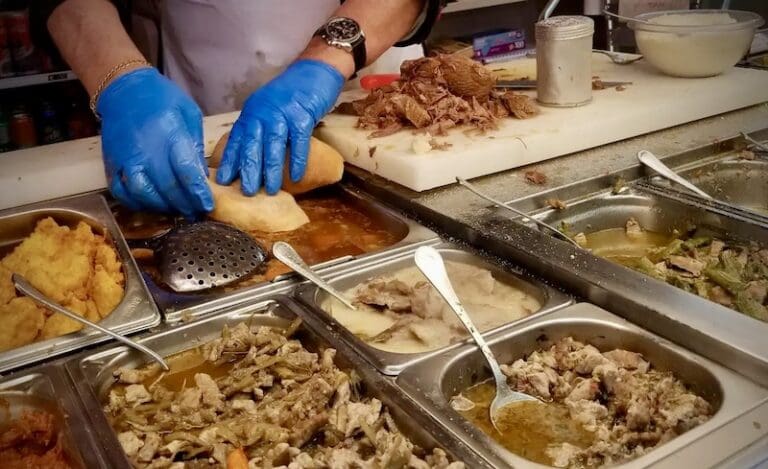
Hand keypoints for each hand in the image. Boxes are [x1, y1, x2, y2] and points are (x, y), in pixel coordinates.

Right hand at [97, 67, 212, 216]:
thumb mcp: (189, 114)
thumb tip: (201, 177)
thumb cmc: (162, 98)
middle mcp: (145, 149)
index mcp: (169, 134)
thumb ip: (195, 146)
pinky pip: (121, 192)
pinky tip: (151, 204)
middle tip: (195, 213)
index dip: (198, 193)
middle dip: (185, 205)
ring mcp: (125, 158)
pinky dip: (136, 203)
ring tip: (176, 210)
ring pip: (144, 194)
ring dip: (162, 207)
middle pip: (167, 188)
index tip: (207, 205)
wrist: (124, 88)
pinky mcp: (112, 163)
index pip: (186, 172)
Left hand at [216, 60, 344, 194]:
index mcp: (253, 112)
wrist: (316, 70)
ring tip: (270, 190)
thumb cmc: (293, 93)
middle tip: (246, 192)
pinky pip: (299, 141)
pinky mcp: (303, 115)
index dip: (230, 160)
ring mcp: (283, 113)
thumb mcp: (269, 108)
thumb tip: (252, 156)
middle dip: (248, 169)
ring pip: (273, 145)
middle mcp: (263, 112)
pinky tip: (297, 176)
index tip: (223, 180)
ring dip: (271, 169)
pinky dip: (298, 160)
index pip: (237, 139)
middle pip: (252, 144)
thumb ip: (260, 127)